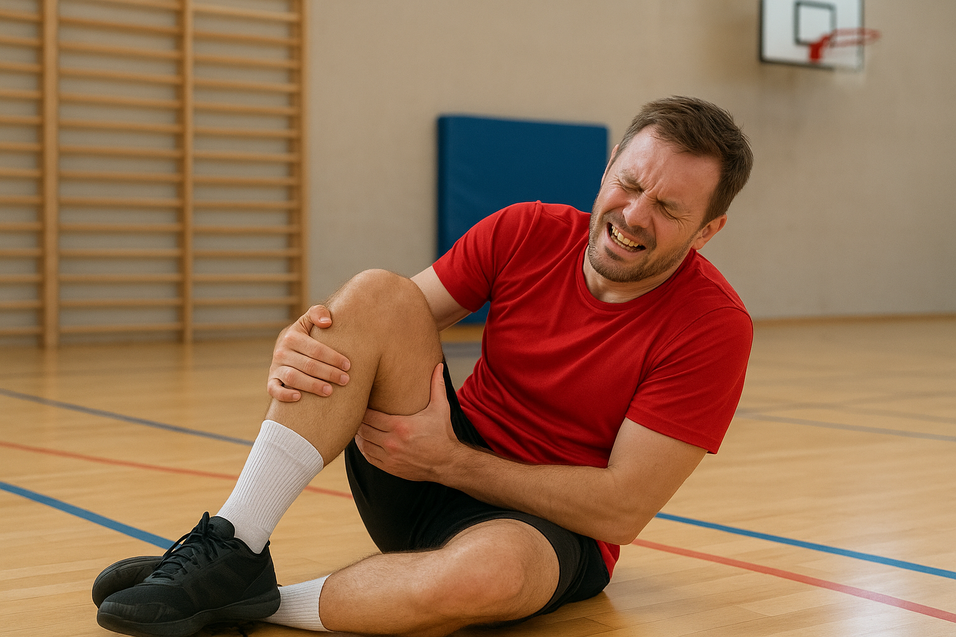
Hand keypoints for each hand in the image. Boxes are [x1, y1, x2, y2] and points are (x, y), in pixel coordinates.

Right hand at [267, 305, 351, 401]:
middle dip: (328, 373)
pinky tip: (299, 397)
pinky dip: (284, 394)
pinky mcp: (271, 380)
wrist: (287, 347)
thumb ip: (318, 313)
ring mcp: (275, 367)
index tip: (348, 365)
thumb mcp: (309, 321)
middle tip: (345, 380)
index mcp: (292, 336)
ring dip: (312, 385)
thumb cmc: (307, 335)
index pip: (316, 349)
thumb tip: (327, 322)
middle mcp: (281, 351)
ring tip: (329, 391)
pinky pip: (273, 390)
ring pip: (292, 378)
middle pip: (307, 364)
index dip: (333, 358)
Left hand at [355, 364, 460, 481]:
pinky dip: (364, 449)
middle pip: (363, 430)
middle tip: (358, 414)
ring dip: (359, 436)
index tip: (363, 403)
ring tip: (359, 427)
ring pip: (363, 444)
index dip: (363, 410)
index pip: (369, 416)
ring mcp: (389, 457)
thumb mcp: (440, 408)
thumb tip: (438, 365)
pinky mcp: (389, 467)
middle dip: (359, 422)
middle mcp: (392, 442)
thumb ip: (437, 385)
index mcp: (400, 426)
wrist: (447, 462)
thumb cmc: (443, 433)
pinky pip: (368, 457)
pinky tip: (365, 441)